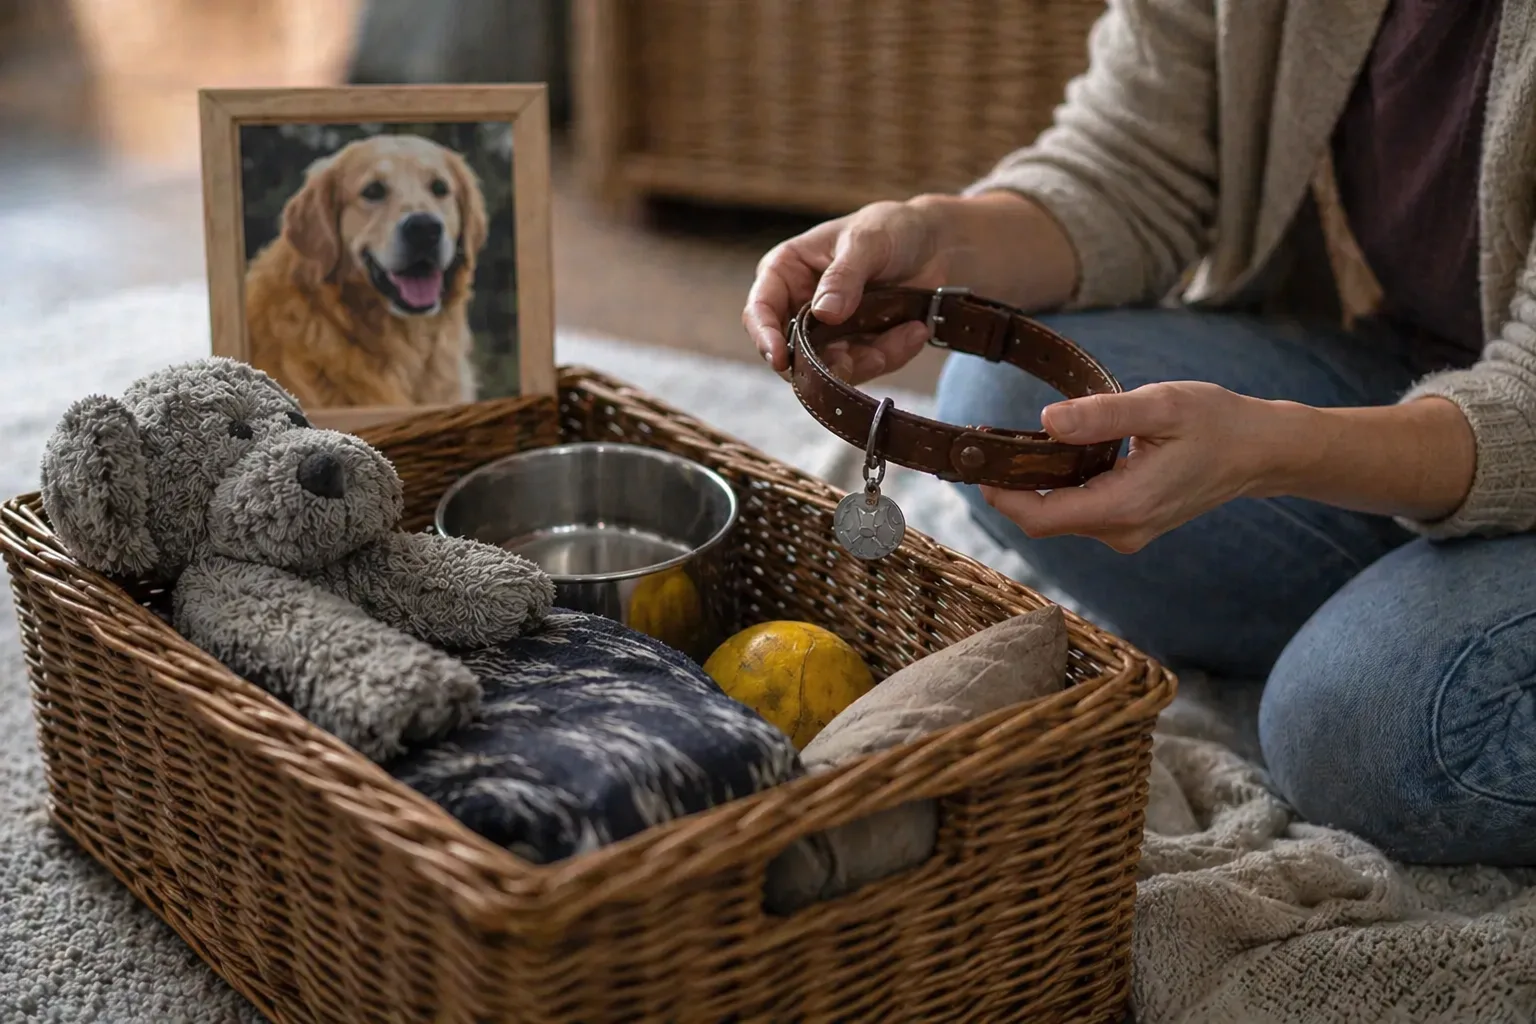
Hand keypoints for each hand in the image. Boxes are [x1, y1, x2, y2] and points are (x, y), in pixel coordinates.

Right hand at [743, 198, 951, 383]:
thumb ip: (844, 276)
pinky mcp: (856, 347)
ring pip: (833, 368)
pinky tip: (916, 330)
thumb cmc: (890, 228)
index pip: (760, 310)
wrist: (934, 244)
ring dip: (871, 359)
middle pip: (794, 353)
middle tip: (871, 357)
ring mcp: (828, 332)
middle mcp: (799, 307)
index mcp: (786, 272)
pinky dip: (894, 354)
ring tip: (910, 331)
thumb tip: (823, 313)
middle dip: (830, 362)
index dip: (765, 337)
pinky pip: (866, 366)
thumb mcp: (866, 242)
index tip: (780, 358)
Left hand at [980, 382, 1282, 552]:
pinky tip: (1056, 452)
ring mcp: (1128, 531)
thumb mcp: (1160, 406)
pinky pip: (1081, 510)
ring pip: (1061, 516)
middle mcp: (1122, 530)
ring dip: (1036, 484)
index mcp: (1126, 506)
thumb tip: (1047, 421)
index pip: (1042, 517)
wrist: (1261, 452)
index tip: (979, 465)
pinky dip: (1061, 485)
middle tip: (987, 443)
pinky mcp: (1131, 523)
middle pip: (1045, 520)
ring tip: (1016, 442)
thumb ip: (1101, 416)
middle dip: (1012, 487)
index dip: (1003, 496)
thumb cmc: (1217, 423)